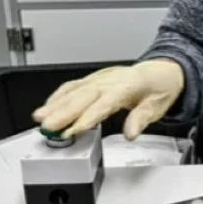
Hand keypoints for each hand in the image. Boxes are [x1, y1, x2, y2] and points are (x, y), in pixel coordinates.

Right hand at [31, 59, 184, 139]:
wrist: (162, 70)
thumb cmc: (160, 87)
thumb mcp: (158, 105)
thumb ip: (141, 118)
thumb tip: (131, 133)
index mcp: (126, 86)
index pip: (103, 104)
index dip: (87, 118)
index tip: (73, 130)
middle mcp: (109, 81)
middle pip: (83, 96)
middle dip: (63, 112)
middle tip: (47, 126)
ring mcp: (100, 78)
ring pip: (74, 90)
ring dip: (55, 104)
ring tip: (40, 118)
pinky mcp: (94, 79)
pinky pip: (73, 86)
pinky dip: (58, 96)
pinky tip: (48, 106)